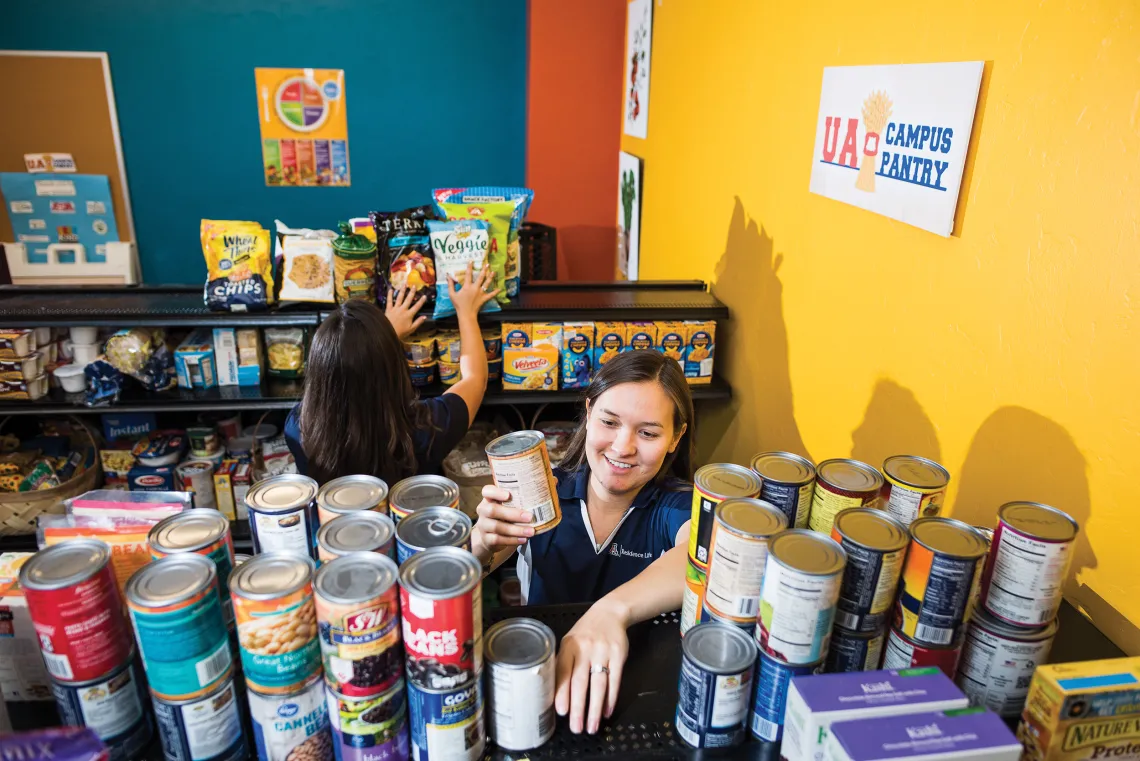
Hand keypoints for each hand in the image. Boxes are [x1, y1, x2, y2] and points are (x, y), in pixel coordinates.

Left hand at [384, 288, 426, 339]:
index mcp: (409, 315)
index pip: (417, 307)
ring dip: (402, 291)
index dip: (421, 301)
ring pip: (399, 298)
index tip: (424, 296)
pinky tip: (390, 289)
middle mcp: (403, 310)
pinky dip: (389, 295)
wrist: (388, 332)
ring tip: (404, 284)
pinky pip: (389, 301)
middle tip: (414, 286)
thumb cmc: (400, 332)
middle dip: (412, 292)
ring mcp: (395, 309)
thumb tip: (425, 317)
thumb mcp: (411, 329)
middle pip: (408, 299)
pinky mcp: (388, 309)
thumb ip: (418, 322)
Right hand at [448, 263, 499, 319]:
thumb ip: (451, 285)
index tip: (471, 261)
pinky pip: (491, 294)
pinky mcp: (484, 298)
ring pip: (487, 284)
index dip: (469, 267)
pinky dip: (495, 292)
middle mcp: (475, 288)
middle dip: (484, 270)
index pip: (468, 274)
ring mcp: (481, 293)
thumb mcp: (452, 294)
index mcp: (467, 286)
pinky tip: (499, 289)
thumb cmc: (458, 304)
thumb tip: (448, 276)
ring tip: (493, 272)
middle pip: (481, 277)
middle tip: (487, 264)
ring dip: (490, 277)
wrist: (466, 314)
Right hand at [470, 484, 533, 563]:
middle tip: (529, 516)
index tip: (508, 494)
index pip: (487, 491)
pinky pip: (498, 540)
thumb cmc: (506, 515)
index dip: (495, 492)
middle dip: (512, 514)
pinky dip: (512, 540)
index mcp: (490, 498)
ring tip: (531, 531)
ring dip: (515, 530)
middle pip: (492, 510)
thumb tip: (553, 480)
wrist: (491, 537)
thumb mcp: (513, 504)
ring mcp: (483, 525)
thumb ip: (530, 493)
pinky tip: (523, 540)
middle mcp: (483, 510)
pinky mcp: (487, 539)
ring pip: (497, 527)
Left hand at [555, 598, 630, 733]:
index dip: (562, 692)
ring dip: (595, 708)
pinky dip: (611, 698)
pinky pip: (615, 680)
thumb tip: (556, 695)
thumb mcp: (570, 642)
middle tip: (576, 727)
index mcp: (569, 646)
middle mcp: (585, 648)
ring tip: (592, 726)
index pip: (563, 672)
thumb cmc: (585, 632)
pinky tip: (607, 711)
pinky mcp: (618, 654)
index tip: (562, 712)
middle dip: (578, 708)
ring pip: (598, 684)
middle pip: (580, 682)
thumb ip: (563, 663)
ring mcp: (603, 651)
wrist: (610, 613)